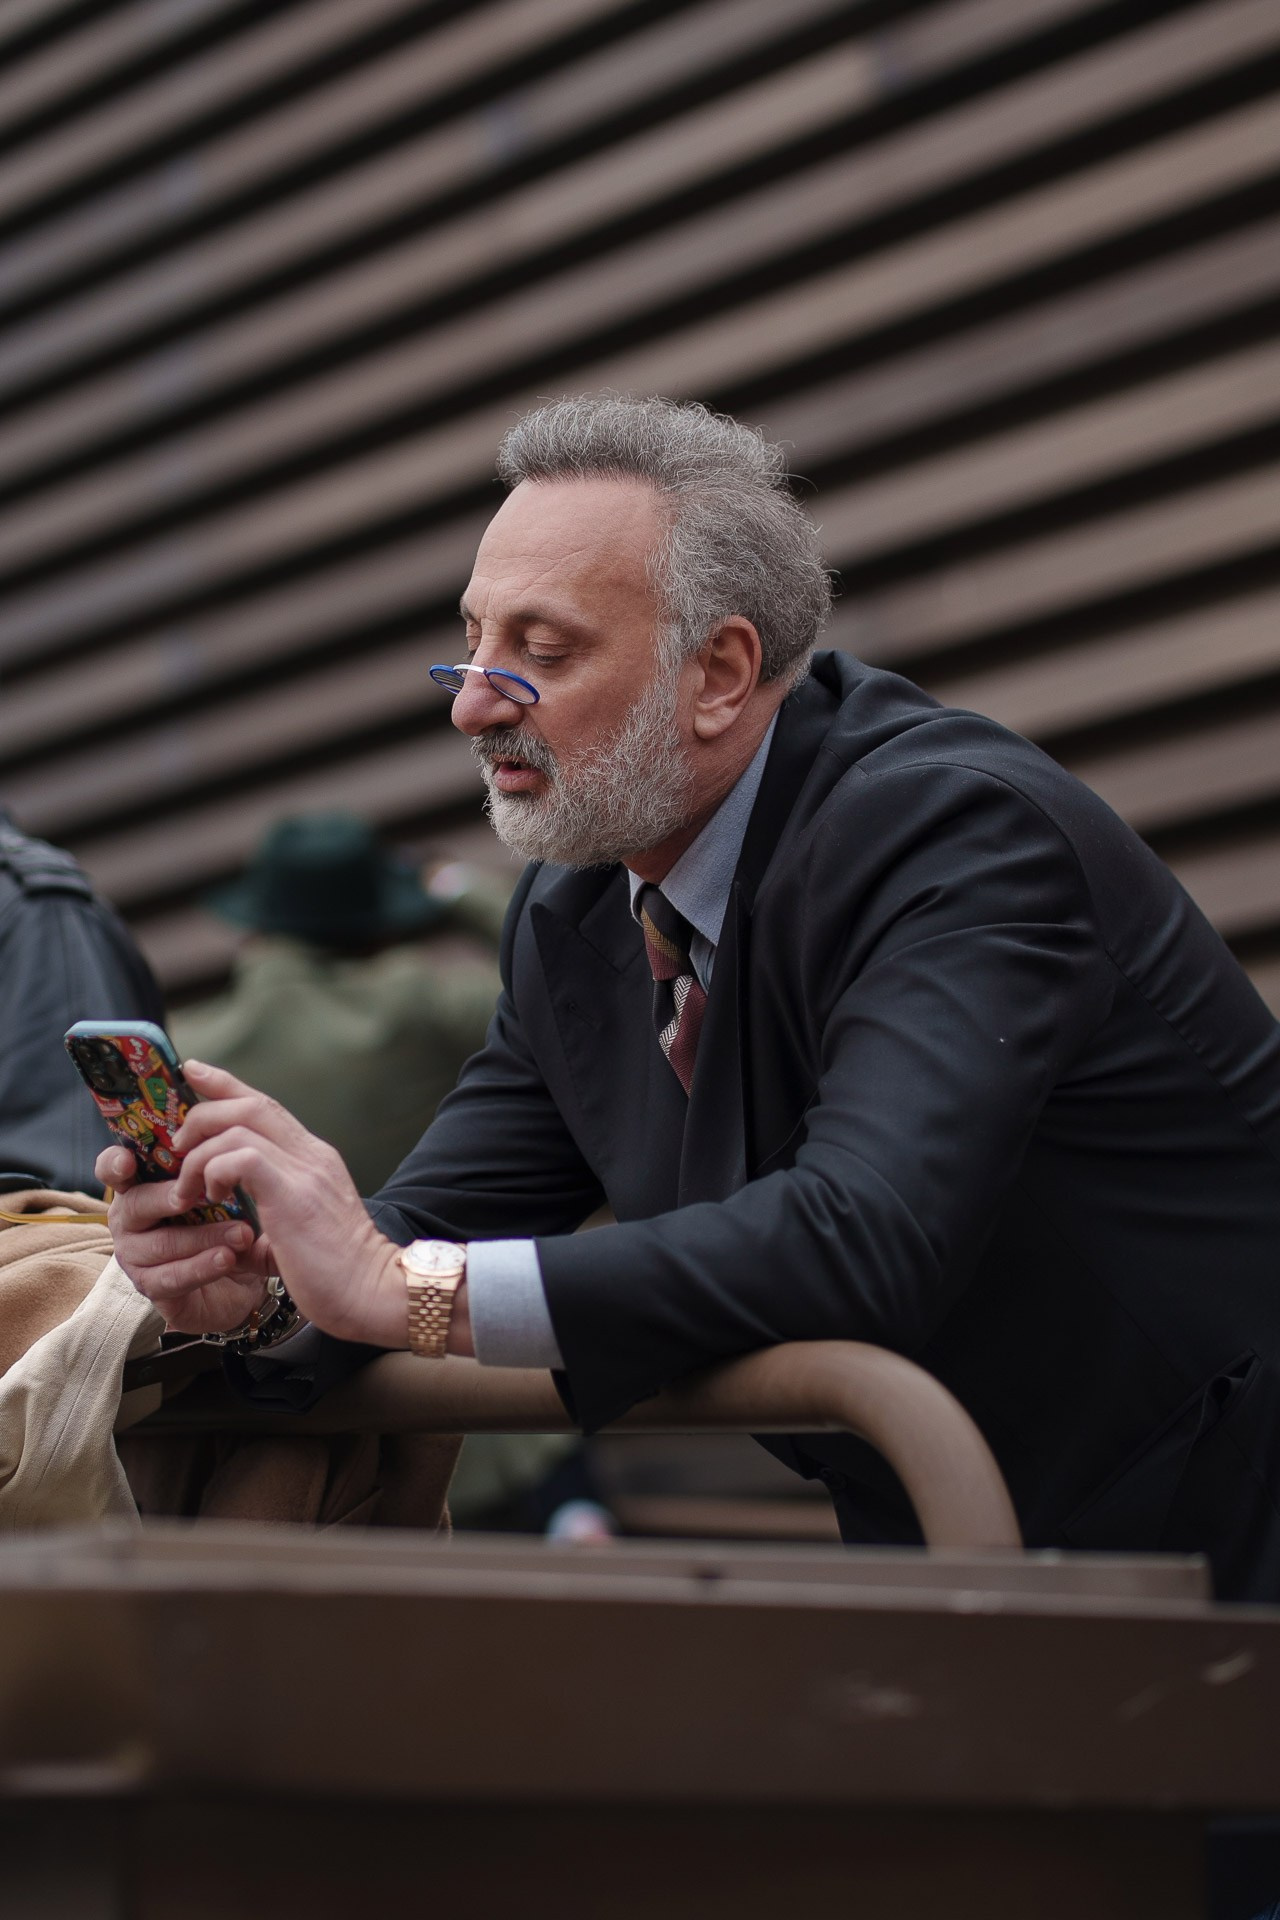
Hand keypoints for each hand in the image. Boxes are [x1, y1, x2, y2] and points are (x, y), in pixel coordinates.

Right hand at [99, 1143, 272, 1335]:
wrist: (238, 1280)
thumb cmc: (222, 1222)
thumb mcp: (220, 1191)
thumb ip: (211, 1168)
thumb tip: (228, 1142)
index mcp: (139, 1185)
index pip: (112, 1168)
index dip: (115, 1163)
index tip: (128, 1160)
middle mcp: (128, 1219)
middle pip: (137, 1203)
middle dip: (173, 1197)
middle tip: (209, 1191)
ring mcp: (134, 1255)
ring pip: (161, 1243)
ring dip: (205, 1236)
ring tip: (242, 1233)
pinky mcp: (150, 1287)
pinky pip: (171, 1277)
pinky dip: (202, 1267)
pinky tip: (227, 1258)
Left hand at [165, 1061, 409, 1348]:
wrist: (372, 1293)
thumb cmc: (336, 1275)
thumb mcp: (296, 1236)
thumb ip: (266, 1222)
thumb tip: (233, 1234)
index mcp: (313, 1159)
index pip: (266, 1105)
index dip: (225, 1084)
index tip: (193, 1071)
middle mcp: (311, 1154)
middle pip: (249, 1104)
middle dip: (202, 1113)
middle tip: (177, 1145)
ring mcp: (305, 1169)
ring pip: (237, 1126)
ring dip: (200, 1153)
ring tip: (189, 1189)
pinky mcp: (293, 1192)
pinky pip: (240, 1157)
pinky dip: (214, 1170)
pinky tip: (212, 1197)